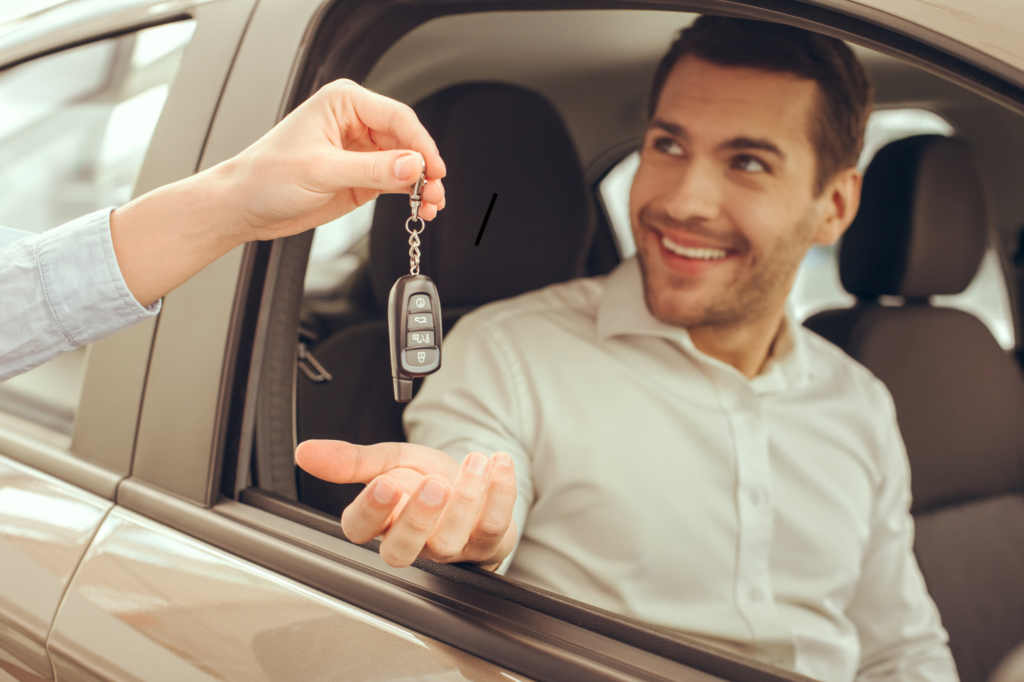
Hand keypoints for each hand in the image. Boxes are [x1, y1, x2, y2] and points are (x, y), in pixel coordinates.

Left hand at [111, 79, 445, 306]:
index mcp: (343, 103)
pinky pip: (397, 182)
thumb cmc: (266, 176)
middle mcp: (356, 123)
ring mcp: (361, 152)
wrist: (244, 207)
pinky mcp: (363, 177)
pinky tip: (421, 207)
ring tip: (432, 205)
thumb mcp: (321, 170)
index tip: (434, 169)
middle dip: (425, 168)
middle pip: (407, 140)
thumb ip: (371, 169)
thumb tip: (412, 166)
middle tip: (435, 192)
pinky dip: (412, 195)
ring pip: (406, 164)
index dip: (420, 143)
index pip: (396, 117)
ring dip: (423, 184)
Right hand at [295, 440, 516, 569]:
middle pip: (402, 551)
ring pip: (451, 538)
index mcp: (380, 521)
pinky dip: (500, 493)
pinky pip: (492, 527)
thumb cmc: (424, 477)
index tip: (384, 483)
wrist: (470, 483)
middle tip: (433, 484)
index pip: (360, 530)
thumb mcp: (388, 460)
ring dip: (467, 496)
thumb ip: (351, 460)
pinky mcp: (485, 545)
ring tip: (475, 461)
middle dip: (418, 518)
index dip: (370, 511)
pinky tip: (498, 463)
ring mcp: (449, 549)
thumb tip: (304, 451)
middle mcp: (412, 543)